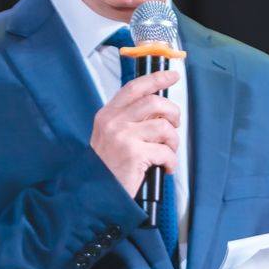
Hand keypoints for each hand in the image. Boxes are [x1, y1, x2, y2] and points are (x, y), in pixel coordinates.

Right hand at [89, 70, 180, 194]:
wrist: (95, 192)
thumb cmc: (106, 166)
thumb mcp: (110, 135)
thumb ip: (129, 119)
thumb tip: (159, 109)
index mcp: (108, 114)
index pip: (135, 87)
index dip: (156, 78)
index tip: (172, 76)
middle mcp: (114, 122)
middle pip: (155, 102)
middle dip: (173, 112)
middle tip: (174, 124)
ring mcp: (124, 137)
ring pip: (164, 127)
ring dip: (173, 141)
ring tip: (167, 152)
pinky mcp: (134, 154)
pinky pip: (166, 152)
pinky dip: (171, 161)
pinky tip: (165, 167)